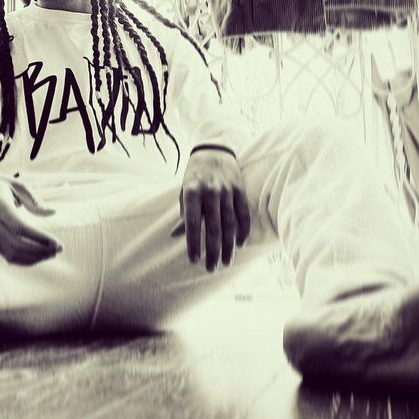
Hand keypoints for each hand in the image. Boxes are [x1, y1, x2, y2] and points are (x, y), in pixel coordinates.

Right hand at [0, 172, 62, 265]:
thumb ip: (34, 201)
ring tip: (52, 253)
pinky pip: (7, 255)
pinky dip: (24, 260)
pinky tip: (38, 256)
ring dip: (34, 257)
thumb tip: (52, 213)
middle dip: (41, 250)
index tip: (56, 242)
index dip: (39, 238)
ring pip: (12, 254)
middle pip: (17, 244)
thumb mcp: (16, 184)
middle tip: (59, 249)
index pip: (19, 227)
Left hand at [170, 148, 250, 271]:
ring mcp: (227, 191)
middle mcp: (210, 192)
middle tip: (211, 268)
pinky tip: (240, 244)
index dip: (193, 243)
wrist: (214, 150)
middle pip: (213, 228)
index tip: (194, 260)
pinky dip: (243, 230)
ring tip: (226, 262)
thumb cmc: (194, 175)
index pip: (193, 224)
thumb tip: (175, 236)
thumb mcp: (184, 191)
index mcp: (192, 192)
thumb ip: (184, 214)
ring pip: (230, 224)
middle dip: (213, 251)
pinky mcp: (240, 190)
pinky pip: (243, 214)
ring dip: (228, 246)